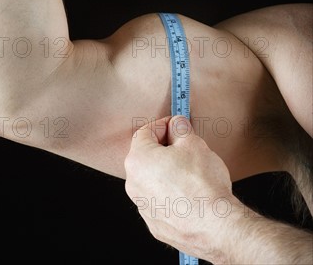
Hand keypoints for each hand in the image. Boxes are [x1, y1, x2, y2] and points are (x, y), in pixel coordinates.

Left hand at [124, 116, 239, 262]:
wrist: (216, 226)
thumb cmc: (202, 184)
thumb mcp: (193, 143)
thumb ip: (180, 129)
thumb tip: (177, 125)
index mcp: (138, 160)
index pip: (145, 132)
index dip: (163, 125)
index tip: (176, 125)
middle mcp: (133, 185)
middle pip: (147, 157)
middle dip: (165, 149)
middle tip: (186, 147)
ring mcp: (143, 207)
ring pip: (153, 180)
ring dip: (168, 172)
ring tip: (191, 172)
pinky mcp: (156, 225)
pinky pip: (161, 202)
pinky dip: (172, 195)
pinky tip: (190, 194)